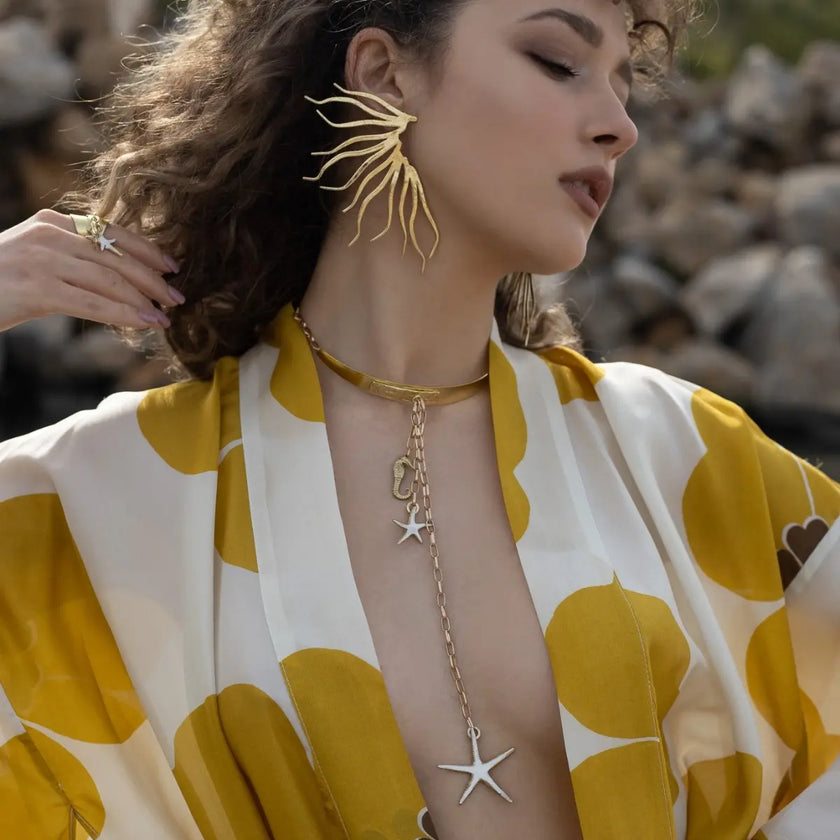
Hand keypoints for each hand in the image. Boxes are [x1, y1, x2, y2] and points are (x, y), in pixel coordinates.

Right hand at [0, 208, 184, 333]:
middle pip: (118, 257)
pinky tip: (145, 324)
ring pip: (111, 280)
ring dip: (145, 300)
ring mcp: (45, 260)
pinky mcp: (39, 289)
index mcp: (54, 223)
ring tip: (166, 317)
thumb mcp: (37, 258)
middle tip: (178, 298)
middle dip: (153, 279)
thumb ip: (72, 259)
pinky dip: (125, 315)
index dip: (148, 250)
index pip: (113, 233)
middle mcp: (52, 235)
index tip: (172, 267)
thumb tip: (118, 280)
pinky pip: (95, 304)